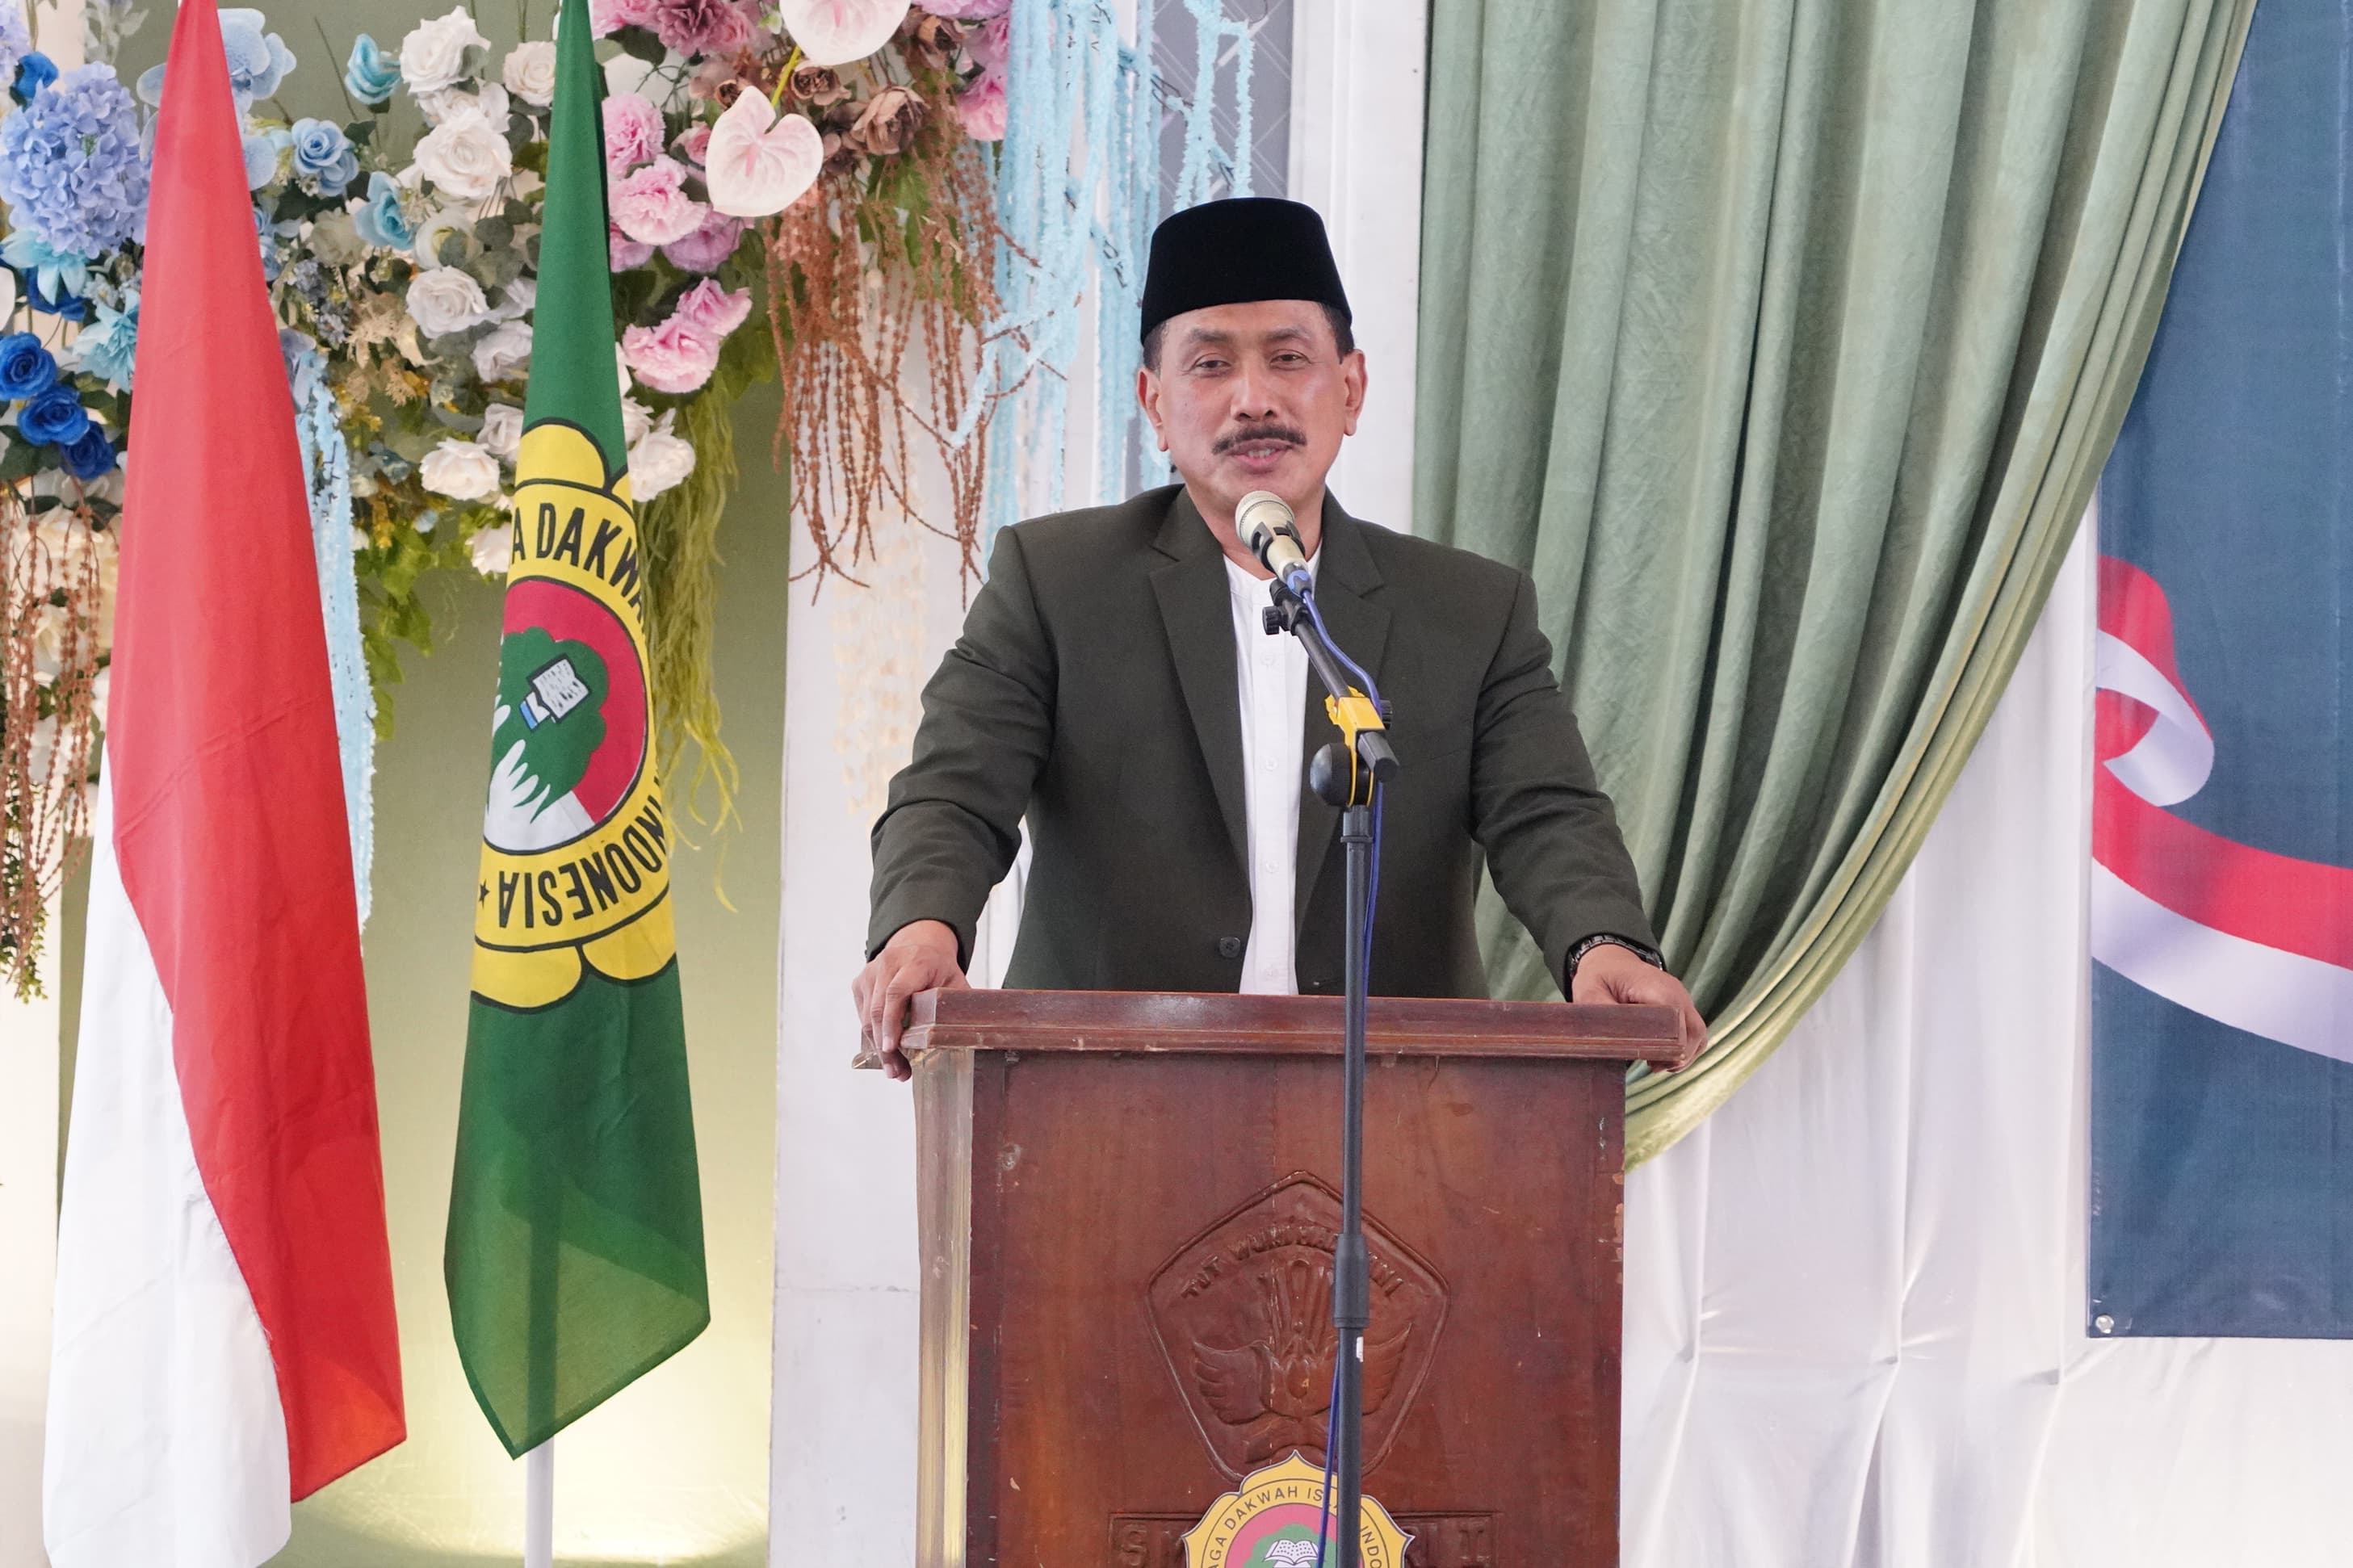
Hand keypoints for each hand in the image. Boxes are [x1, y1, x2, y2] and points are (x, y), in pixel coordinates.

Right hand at [851, 920, 967, 1080]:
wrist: (919, 946)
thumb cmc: (940, 970)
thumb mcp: (955, 983)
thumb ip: (958, 1006)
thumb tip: (967, 1037)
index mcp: (916, 961)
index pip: (896, 993)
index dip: (892, 1022)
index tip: (891, 1047)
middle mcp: (889, 963)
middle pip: (878, 1009)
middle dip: (885, 1046)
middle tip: (897, 1072)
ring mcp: (870, 971)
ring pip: (867, 1016)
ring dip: (879, 1047)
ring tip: (895, 1070)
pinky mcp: (860, 982)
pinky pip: (862, 1015)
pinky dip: (873, 1036)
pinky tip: (887, 1053)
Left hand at [1571, 943, 1706, 1064]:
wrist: (1610, 960)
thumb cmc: (1600, 976)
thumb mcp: (1590, 993)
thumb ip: (1602, 1016)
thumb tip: (1612, 1042)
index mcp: (1655, 988)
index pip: (1678, 1021)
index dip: (1672, 1046)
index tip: (1654, 1062)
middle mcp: (1675, 992)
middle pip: (1694, 1030)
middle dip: (1679, 1055)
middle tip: (1654, 1067)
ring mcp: (1681, 999)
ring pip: (1697, 1033)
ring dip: (1683, 1054)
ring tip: (1658, 1066)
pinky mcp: (1679, 1006)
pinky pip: (1691, 1030)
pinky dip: (1683, 1047)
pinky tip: (1663, 1059)